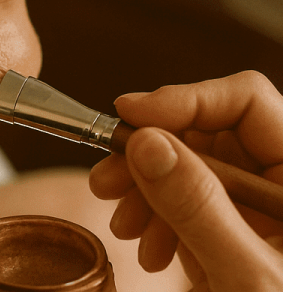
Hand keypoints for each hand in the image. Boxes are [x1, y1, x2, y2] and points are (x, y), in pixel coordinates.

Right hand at [89, 71, 282, 289]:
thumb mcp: (246, 280)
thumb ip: (198, 208)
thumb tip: (146, 141)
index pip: (248, 102)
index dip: (186, 98)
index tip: (130, 114)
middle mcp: (282, 184)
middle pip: (208, 129)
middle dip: (151, 150)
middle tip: (107, 174)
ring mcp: (257, 207)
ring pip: (188, 160)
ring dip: (145, 186)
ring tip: (122, 222)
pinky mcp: (233, 228)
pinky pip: (185, 196)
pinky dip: (155, 214)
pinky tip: (146, 245)